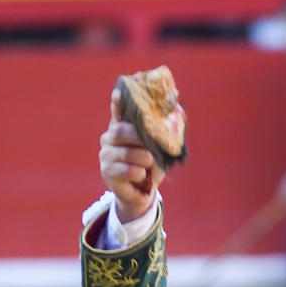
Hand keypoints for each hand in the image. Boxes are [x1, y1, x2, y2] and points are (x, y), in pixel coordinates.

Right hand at [99, 90, 165, 223]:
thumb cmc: (151, 166)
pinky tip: (142, 176)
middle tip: (150, 148)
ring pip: (124, 152)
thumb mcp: (162, 147)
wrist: (143, 192)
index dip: (118, 102)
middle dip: (137, 138)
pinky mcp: (107, 171)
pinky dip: (139, 173)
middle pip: (119, 130)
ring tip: (149, 163)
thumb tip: (179, 107)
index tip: (118, 93)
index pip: (118, 111)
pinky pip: (125, 169)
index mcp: (123, 127)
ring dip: (142, 159)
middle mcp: (110, 137)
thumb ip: (167, 128)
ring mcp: (106, 154)